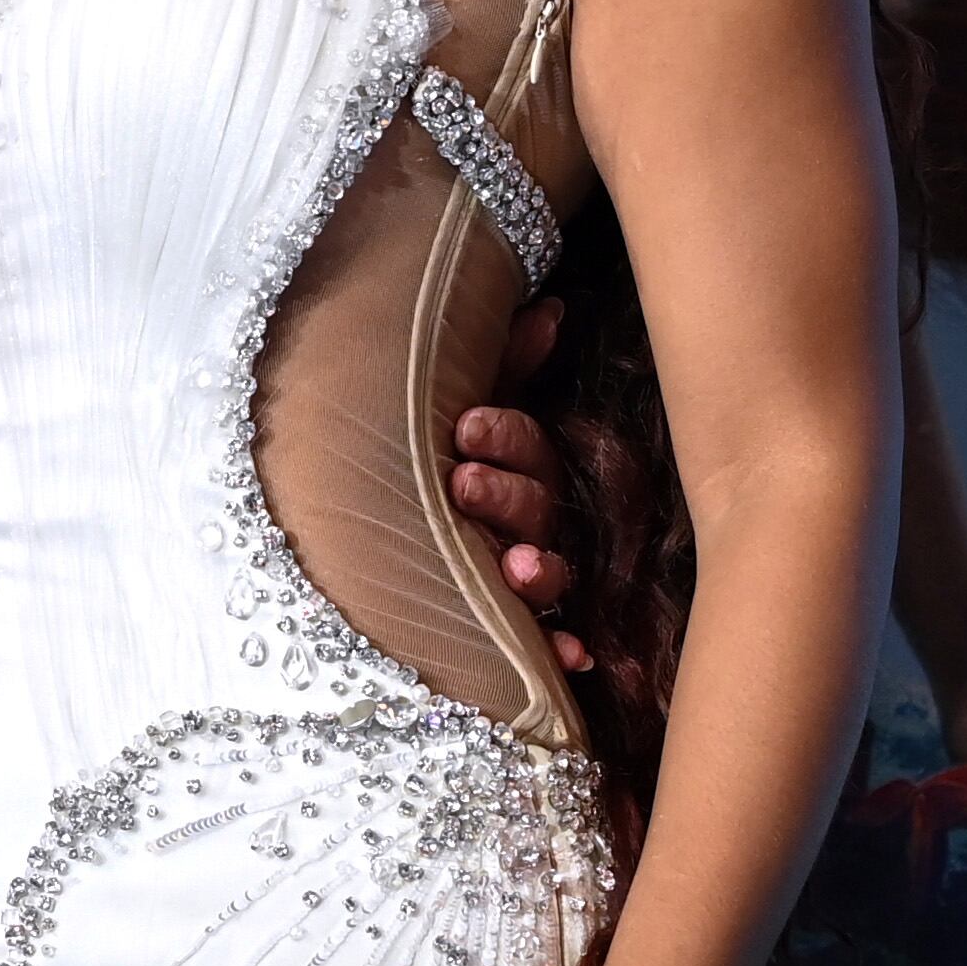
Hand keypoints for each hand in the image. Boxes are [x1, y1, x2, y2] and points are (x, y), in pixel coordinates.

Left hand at [446, 301, 586, 671]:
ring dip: (538, 570)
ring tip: (513, 567)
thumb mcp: (471, 410)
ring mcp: (529, 575)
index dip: (503, 436)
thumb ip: (506, 364)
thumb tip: (548, 307)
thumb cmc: (445, 460)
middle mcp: (532, 520)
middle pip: (535, 508)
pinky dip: (564, 650)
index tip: (465, 427)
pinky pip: (551, 642)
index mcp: (521, 465)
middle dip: (505, 495)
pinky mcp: (523, 628)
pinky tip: (571, 658)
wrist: (396, 535)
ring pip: (547, 572)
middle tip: (463, 482)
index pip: (524, 445)